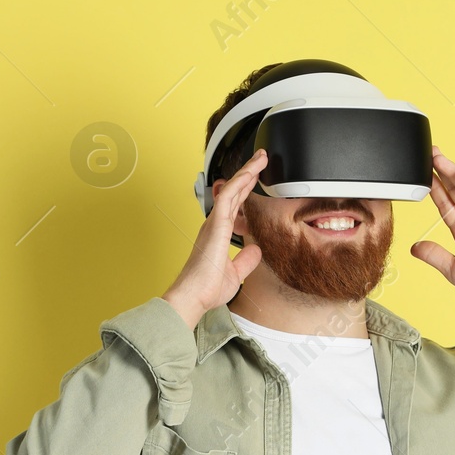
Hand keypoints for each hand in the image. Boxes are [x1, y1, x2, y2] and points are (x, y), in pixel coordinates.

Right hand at [162, 149, 265, 328]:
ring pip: (232, 189)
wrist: (193, 297)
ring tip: (260, 158)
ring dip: (247, 172)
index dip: (246, 189)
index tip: (256, 178)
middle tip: (261, 159)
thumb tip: (255, 248)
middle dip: (248, 174)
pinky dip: (239, 183)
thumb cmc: (207, 288)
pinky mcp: (216, 225)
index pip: (235, 206)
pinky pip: (228, 197)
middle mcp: (214, 225)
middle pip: (234, 192)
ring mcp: (214, 223)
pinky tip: (250, 173)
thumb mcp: (235, 273)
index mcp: (218, 234)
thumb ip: (246, 260)